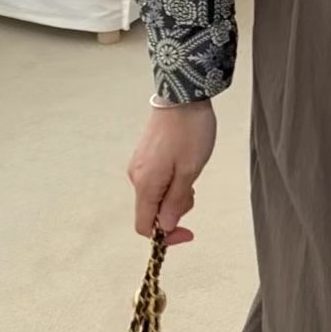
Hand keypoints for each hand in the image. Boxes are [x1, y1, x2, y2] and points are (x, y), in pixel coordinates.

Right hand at [127, 101, 216, 245]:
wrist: (183, 95)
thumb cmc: (189, 131)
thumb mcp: (189, 171)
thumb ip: (176, 201)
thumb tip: (166, 227)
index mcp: (145, 184)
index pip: (145, 226)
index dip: (166, 236)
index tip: (189, 232)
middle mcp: (136, 176)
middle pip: (152, 211)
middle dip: (175, 210)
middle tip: (194, 189)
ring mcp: (140, 164)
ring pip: (156, 195)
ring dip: (175, 194)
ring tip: (191, 172)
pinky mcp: (146, 155)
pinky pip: (157, 180)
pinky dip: (172, 182)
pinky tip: (185, 166)